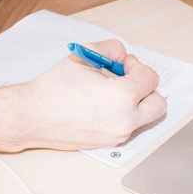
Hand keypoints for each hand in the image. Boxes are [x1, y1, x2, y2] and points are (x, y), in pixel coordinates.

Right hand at [19, 39, 165, 149]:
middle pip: (159, 104)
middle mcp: (125, 120)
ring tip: (110, 94)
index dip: (138, 67)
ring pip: (143, 118)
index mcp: (123, 96)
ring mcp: (117, 135)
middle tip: (127, 81)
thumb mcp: (84, 55)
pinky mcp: (108, 144)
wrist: (33, 116)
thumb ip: (111, 49)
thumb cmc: (54, 88)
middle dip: (147, 90)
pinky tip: (101, 107)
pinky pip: (127, 128)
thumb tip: (123, 57)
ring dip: (135, 103)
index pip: (151, 79)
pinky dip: (122, 116)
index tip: (123, 65)